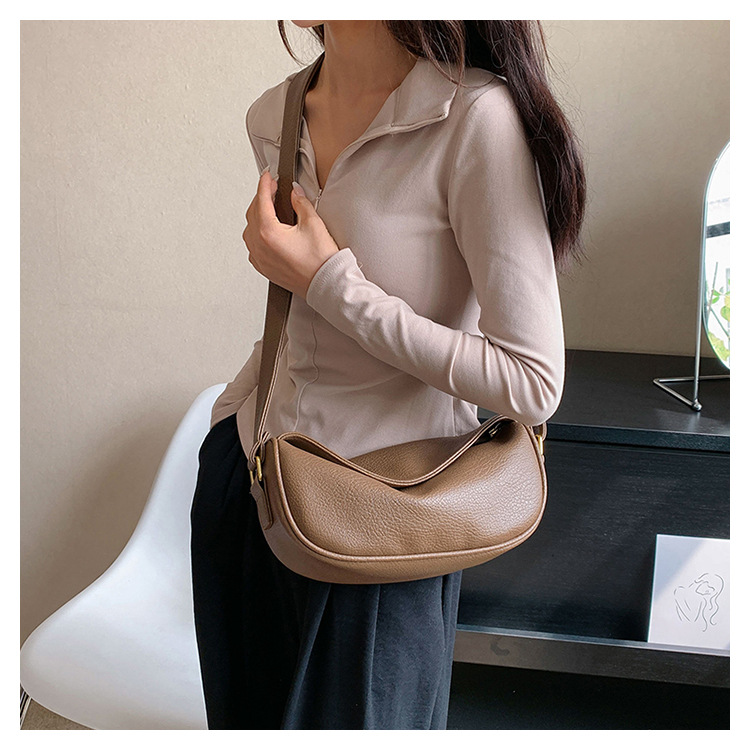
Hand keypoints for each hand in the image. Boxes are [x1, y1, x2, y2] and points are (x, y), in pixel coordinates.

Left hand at [243, 169, 340, 299]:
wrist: (325, 284)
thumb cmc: (321, 261)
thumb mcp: (313, 224)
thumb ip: (301, 204)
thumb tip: (295, 193)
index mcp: (268, 233)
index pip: (262, 201)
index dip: (265, 185)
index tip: (268, 176)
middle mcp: (260, 246)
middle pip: (253, 213)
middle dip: (262, 199)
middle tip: (273, 189)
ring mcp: (260, 259)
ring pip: (250, 230)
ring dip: (257, 216)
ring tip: (270, 208)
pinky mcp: (264, 268)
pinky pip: (253, 246)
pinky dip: (257, 234)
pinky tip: (268, 231)